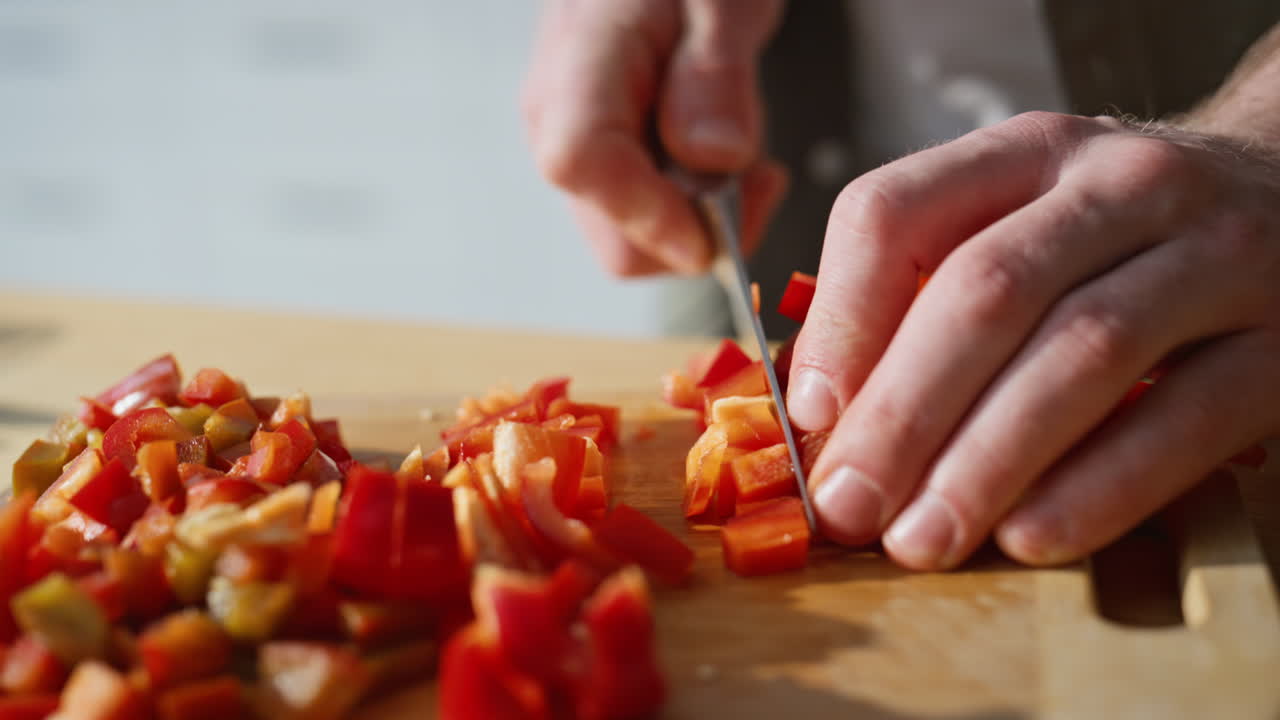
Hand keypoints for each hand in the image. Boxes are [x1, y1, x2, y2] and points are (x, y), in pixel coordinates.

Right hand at [523, 0, 787, 275]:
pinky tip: (724, 163)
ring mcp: (576, 144)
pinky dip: (694, 211)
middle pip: (613, 235)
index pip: (581, 161)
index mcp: (580, 60)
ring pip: (633, 240)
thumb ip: (717, 73)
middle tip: (760, 181)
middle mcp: (559, 114)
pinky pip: (643, 218)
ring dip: (702, 223)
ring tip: (748, 161)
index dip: (650, 215)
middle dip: (696, 234)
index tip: (717, 232)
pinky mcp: (602, 161)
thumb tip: (714, 157)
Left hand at [786, 111, 1279, 569]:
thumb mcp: (1024, 223)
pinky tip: (1030, 535)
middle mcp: (1120, 186)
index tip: (810, 415)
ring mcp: (1215, 255)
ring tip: (921, 538)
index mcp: (1025, 152)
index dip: (841, 321)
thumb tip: (828, 412)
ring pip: (1080, 353)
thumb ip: (927, 294)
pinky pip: (1185, 418)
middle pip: (985, 292)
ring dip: (984, 461)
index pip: (896, 211)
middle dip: (902, 413)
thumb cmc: (1124, 237)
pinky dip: (1098, 487)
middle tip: (848, 504)